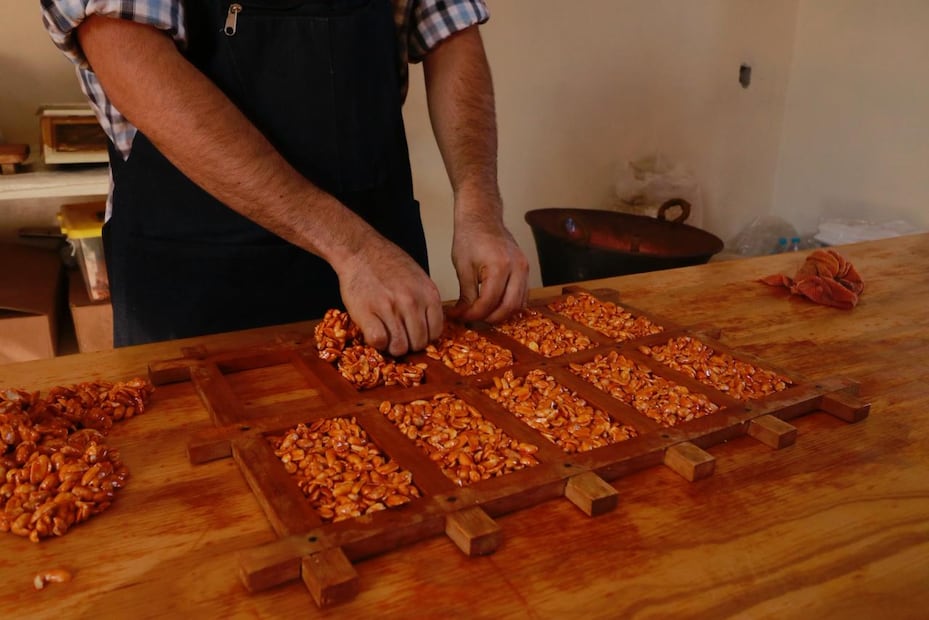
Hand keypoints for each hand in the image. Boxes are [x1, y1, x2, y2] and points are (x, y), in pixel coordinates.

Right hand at [336, 235, 443, 356]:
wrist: (361, 250)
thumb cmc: (389, 263)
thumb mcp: (419, 278)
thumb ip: (426, 302)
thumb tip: (430, 329)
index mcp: (428, 294)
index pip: (436, 332)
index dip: (425, 337)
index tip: (415, 334)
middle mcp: (412, 302)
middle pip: (419, 343)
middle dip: (409, 344)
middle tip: (398, 336)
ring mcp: (390, 307)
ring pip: (400, 346)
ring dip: (392, 346)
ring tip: (386, 334)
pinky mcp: (367, 312)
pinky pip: (379, 341)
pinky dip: (377, 342)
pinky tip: (374, 331)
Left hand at [448, 197, 529, 322]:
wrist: (482, 217)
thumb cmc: (470, 237)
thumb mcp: (463, 268)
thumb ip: (466, 295)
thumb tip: (463, 315)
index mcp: (499, 266)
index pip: (488, 302)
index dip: (473, 313)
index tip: (459, 316)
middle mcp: (517, 268)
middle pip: (508, 307)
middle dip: (489, 318)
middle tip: (471, 318)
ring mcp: (525, 268)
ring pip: (519, 304)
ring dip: (501, 313)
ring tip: (482, 313)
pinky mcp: (526, 269)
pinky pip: (522, 295)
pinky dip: (510, 304)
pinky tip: (494, 305)